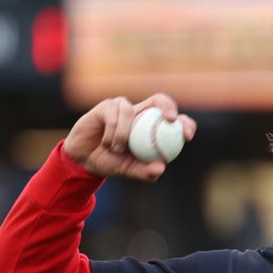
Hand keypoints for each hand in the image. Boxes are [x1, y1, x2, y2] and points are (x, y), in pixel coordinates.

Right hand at [62, 94, 196, 180]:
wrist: (85, 159)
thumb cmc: (111, 162)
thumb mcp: (130, 171)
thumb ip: (145, 171)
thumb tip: (161, 168)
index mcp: (152, 128)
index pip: (175, 120)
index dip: (185, 124)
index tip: (186, 136)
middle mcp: (141, 113)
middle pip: (160, 100)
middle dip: (168, 106)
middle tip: (170, 120)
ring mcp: (124, 107)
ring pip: (131, 112)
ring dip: (124, 134)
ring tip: (116, 149)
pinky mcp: (107, 106)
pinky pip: (113, 115)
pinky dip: (111, 132)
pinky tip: (106, 144)